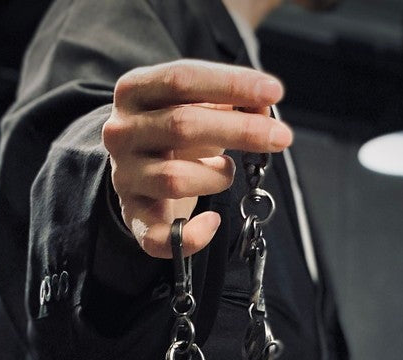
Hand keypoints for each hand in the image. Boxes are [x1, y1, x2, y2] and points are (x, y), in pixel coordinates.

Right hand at [102, 59, 291, 258]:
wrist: (141, 170)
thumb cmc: (177, 134)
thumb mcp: (201, 107)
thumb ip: (231, 101)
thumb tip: (264, 103)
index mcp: (134, 92)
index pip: (181, 80)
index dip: (230, 84)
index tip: (274, 91)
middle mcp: (122, 132)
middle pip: (182, 126)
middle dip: (240, 130)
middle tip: (281, 136)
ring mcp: (125, 177)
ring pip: (175, 179)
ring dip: (218, 177)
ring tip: (228, 172)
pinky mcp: (133, 218)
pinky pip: (160, 237)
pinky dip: (193, 236)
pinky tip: (212, 223)